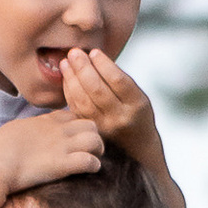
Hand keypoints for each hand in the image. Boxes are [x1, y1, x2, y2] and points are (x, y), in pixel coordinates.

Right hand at [0, 109, 109, 190]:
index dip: (78, 126)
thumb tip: (28, 135)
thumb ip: (29, 130)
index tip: (76, 138)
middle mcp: (57, 131)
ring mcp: (61, 147)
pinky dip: (93, 166)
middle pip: (90, 124)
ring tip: (93, 159)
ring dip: (97, 151)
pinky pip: (90, 161)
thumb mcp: (15, 130)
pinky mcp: (62, 165)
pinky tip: (89, 171)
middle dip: (94, 137)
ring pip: (95, 140)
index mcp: (44, 122)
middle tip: (90, 150)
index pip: (72, 115)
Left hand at [61, 51, 186, 207]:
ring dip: (73, 79)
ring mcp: (105, 129)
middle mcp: (121, 118)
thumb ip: (120, 83)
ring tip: (67, 62)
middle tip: (75, 52)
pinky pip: (78, 110)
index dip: (104, 65)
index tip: (94, 52)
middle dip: (84, 69)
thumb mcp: (138, 101)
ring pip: (84, 100)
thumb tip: (93, 57)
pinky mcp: (92, 134)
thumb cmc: (138, 119)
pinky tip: (67, 79)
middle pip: (98, 90)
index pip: (118, 81)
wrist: (140, 155)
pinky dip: (70, 93)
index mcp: (137, 106)